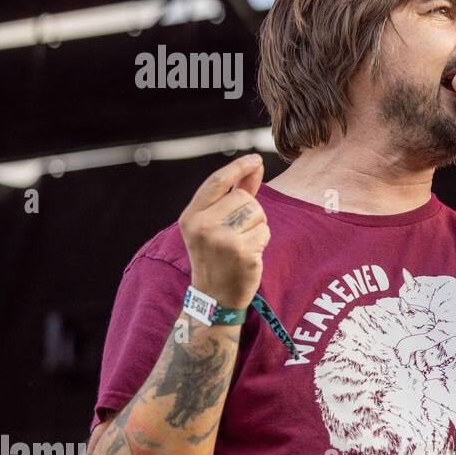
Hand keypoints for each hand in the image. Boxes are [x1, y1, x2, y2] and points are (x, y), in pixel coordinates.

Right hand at [179, 154, 269, 310]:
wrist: (215, 296)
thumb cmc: (217, 256)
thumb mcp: (214, 224)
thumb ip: (234, 194)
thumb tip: (254, 166)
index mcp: (190, 216)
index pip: (217, 182)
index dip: (238, 167)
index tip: (256, 159)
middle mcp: (202, 225)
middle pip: (244, 198)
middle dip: (251, 212)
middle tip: (238, 234)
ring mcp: (221, 239)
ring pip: (257, 213)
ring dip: (258, 226)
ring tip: (243, 244)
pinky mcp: (241, 252)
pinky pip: (265, 232)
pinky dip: (262, 241)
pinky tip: (248, 255)